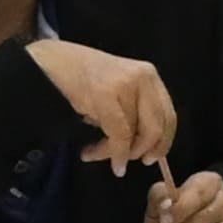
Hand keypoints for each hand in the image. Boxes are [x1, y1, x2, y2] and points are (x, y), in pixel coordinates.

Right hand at [24, 36, 179, 172]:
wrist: (54, 61)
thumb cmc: (85, 78)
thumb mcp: (120, 92)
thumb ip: (136, 112)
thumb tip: (146, 148)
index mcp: (150, 76)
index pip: (168, 116)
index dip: (162, 143)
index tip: (151, 159)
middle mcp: (144, 77)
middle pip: (155, 128)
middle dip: (139, 151)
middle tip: (124, 161)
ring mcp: (126, 83)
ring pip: (133, 133)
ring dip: (113, 152)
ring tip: (93, 153)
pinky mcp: (106, 93)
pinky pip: (117, 133)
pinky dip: (110, 151)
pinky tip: (91, 154)